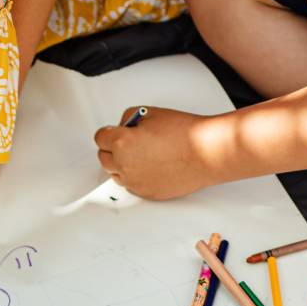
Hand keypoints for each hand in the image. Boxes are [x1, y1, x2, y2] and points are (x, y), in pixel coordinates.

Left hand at [94, 107, 217, 199]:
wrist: (206, 153)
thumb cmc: (184, 133)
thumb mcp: (150, 113)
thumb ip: (128, 119)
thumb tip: (122, 127)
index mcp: (122, 142)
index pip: (100, 138)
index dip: (108, 132)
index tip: (113, 131)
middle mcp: (124, 164)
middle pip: (104, 158)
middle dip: (112, 148)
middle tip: (126, 141)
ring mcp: (135, 181)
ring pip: (116, 173)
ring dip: (121, 164)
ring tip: (140, 154)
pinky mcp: (147, 192)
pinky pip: (132, 184)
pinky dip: (136, 176)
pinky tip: (150, 166)